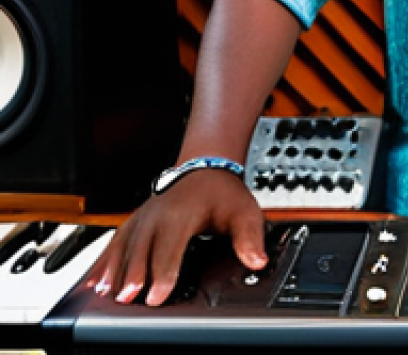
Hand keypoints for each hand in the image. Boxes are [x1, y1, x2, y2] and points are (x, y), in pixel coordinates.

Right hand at [86, 170, 265, 306]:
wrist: (206, 165)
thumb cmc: (224, 192)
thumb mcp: (244, 212)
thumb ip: (249, 238)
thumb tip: (257, 260)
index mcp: (183, 213)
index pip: (171, 247)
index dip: (164, 273)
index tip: (157, 295)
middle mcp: (158, 214)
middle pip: (141, 248)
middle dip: (133, 274)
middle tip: (126, 300)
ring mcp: (143, 216)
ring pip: (123, 245)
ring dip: (113, 269)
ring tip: (104, 294)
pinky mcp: (134, 221)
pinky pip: (115, 241)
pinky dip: (102, 261)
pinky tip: (93, 281)